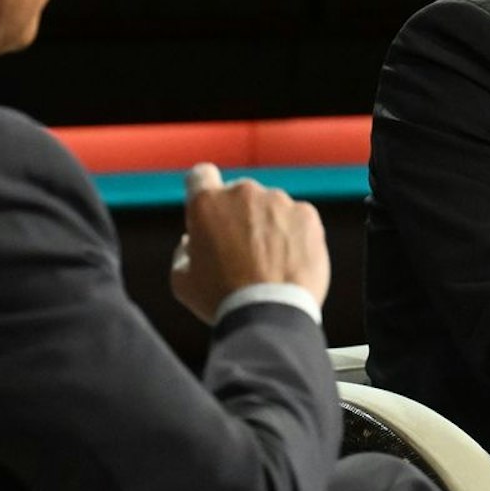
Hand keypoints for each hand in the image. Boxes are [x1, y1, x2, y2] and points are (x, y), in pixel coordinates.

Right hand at [170, 162, 330, 324]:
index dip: (203, 190)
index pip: (201, 176)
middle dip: (239, 216)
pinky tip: (289, 263)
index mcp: (206, 203)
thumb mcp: (183, 280)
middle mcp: (242, 193)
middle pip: (239, 195)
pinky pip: (297, 219)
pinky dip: (294, 236)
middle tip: (242, 252)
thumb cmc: (221, 300)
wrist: (270, 314)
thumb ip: (184, 251)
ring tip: (270, 265)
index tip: (210, 208)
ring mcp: (277, 201)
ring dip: (268, 226)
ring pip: (270, 207)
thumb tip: (194, 241)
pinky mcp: (306, 215)